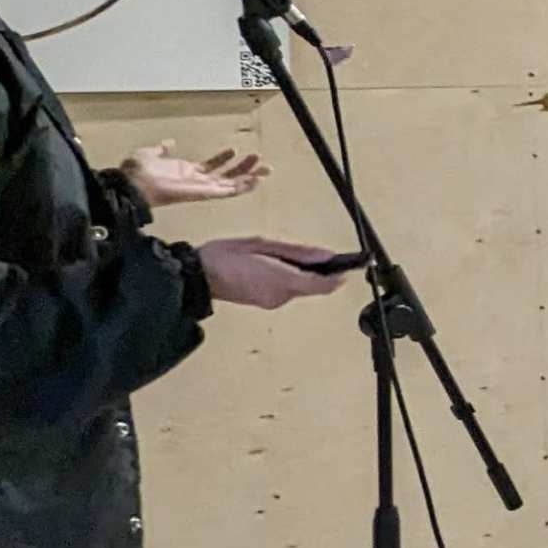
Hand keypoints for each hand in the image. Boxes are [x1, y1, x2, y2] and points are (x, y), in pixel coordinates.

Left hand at [121, 141, 265, 205]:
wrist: (131, 184)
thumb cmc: (136, 172)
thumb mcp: (150, 153)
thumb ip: (161, 149)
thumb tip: (168, 143)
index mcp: (185, 172)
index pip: (210, 167)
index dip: (223, 159)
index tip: (234, 150)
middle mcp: (196, 182)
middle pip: (227, 177)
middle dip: (244, 169)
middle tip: (260, 160)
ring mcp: (201, 188)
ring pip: (232, 184)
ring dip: (249, 176)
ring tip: (266, 168)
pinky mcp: (204, 193)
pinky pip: (228, 191)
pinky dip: (243, 186)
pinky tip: (257, 180)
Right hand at [198, 236, 352, 310]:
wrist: (197, 276)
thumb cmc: (225, 256)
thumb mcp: (263, 244)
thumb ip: (297, 252)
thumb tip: (325, 256)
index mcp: (282, 280)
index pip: (324, 284)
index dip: (340, 275)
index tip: (350, 265)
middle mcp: (281, 296)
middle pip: (314, 286)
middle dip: (320, 271)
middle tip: (315, 253)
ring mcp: (272, 302)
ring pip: (300, 288)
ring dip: (301, 273)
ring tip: (282, 255)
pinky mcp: (265, 303)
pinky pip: (286, 291)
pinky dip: (288, 278)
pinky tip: (273, 265)